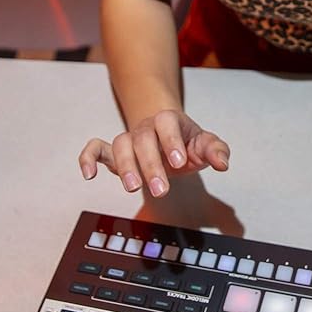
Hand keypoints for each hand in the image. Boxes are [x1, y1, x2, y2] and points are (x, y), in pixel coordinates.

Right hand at [78, 109, 229, 196]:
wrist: (168, 138)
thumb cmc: (187, 143)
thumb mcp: (205, 145)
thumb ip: (216, 151)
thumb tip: (223, 164)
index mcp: (169, 121)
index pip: (167, 124)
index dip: (171, 141)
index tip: (179, 162)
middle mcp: (146, 128)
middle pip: (143, 139)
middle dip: (150, 165)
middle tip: (161, 190)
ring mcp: (128, 139)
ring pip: (119, 145)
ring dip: (124, 166)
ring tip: (133, 188)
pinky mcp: (113, 152)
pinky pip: (95, 148)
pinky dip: (88, 158)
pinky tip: (89, 175)